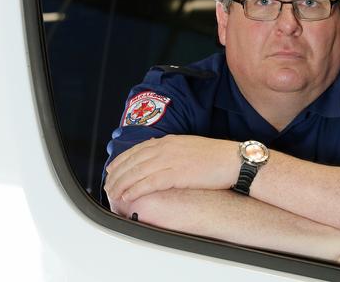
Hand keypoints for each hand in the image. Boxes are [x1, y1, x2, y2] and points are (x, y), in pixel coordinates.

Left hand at [104, 135, 240, 204]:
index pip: (137, 150)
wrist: (233, 160)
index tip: (111, 169)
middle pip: (132, 161)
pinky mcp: (176, 174)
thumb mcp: (190, 148)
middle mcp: (166, 148)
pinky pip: (149, 183)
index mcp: (169, 141)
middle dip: (116, 174)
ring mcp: (170, 160)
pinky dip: (135, 190)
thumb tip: (162, 158)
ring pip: (137, 172)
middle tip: (106, 185)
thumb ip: (173, 152)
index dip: (121, 161)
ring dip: (121, 184)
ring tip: (112, 194)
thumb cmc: (216, 157)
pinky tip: (127, 197)